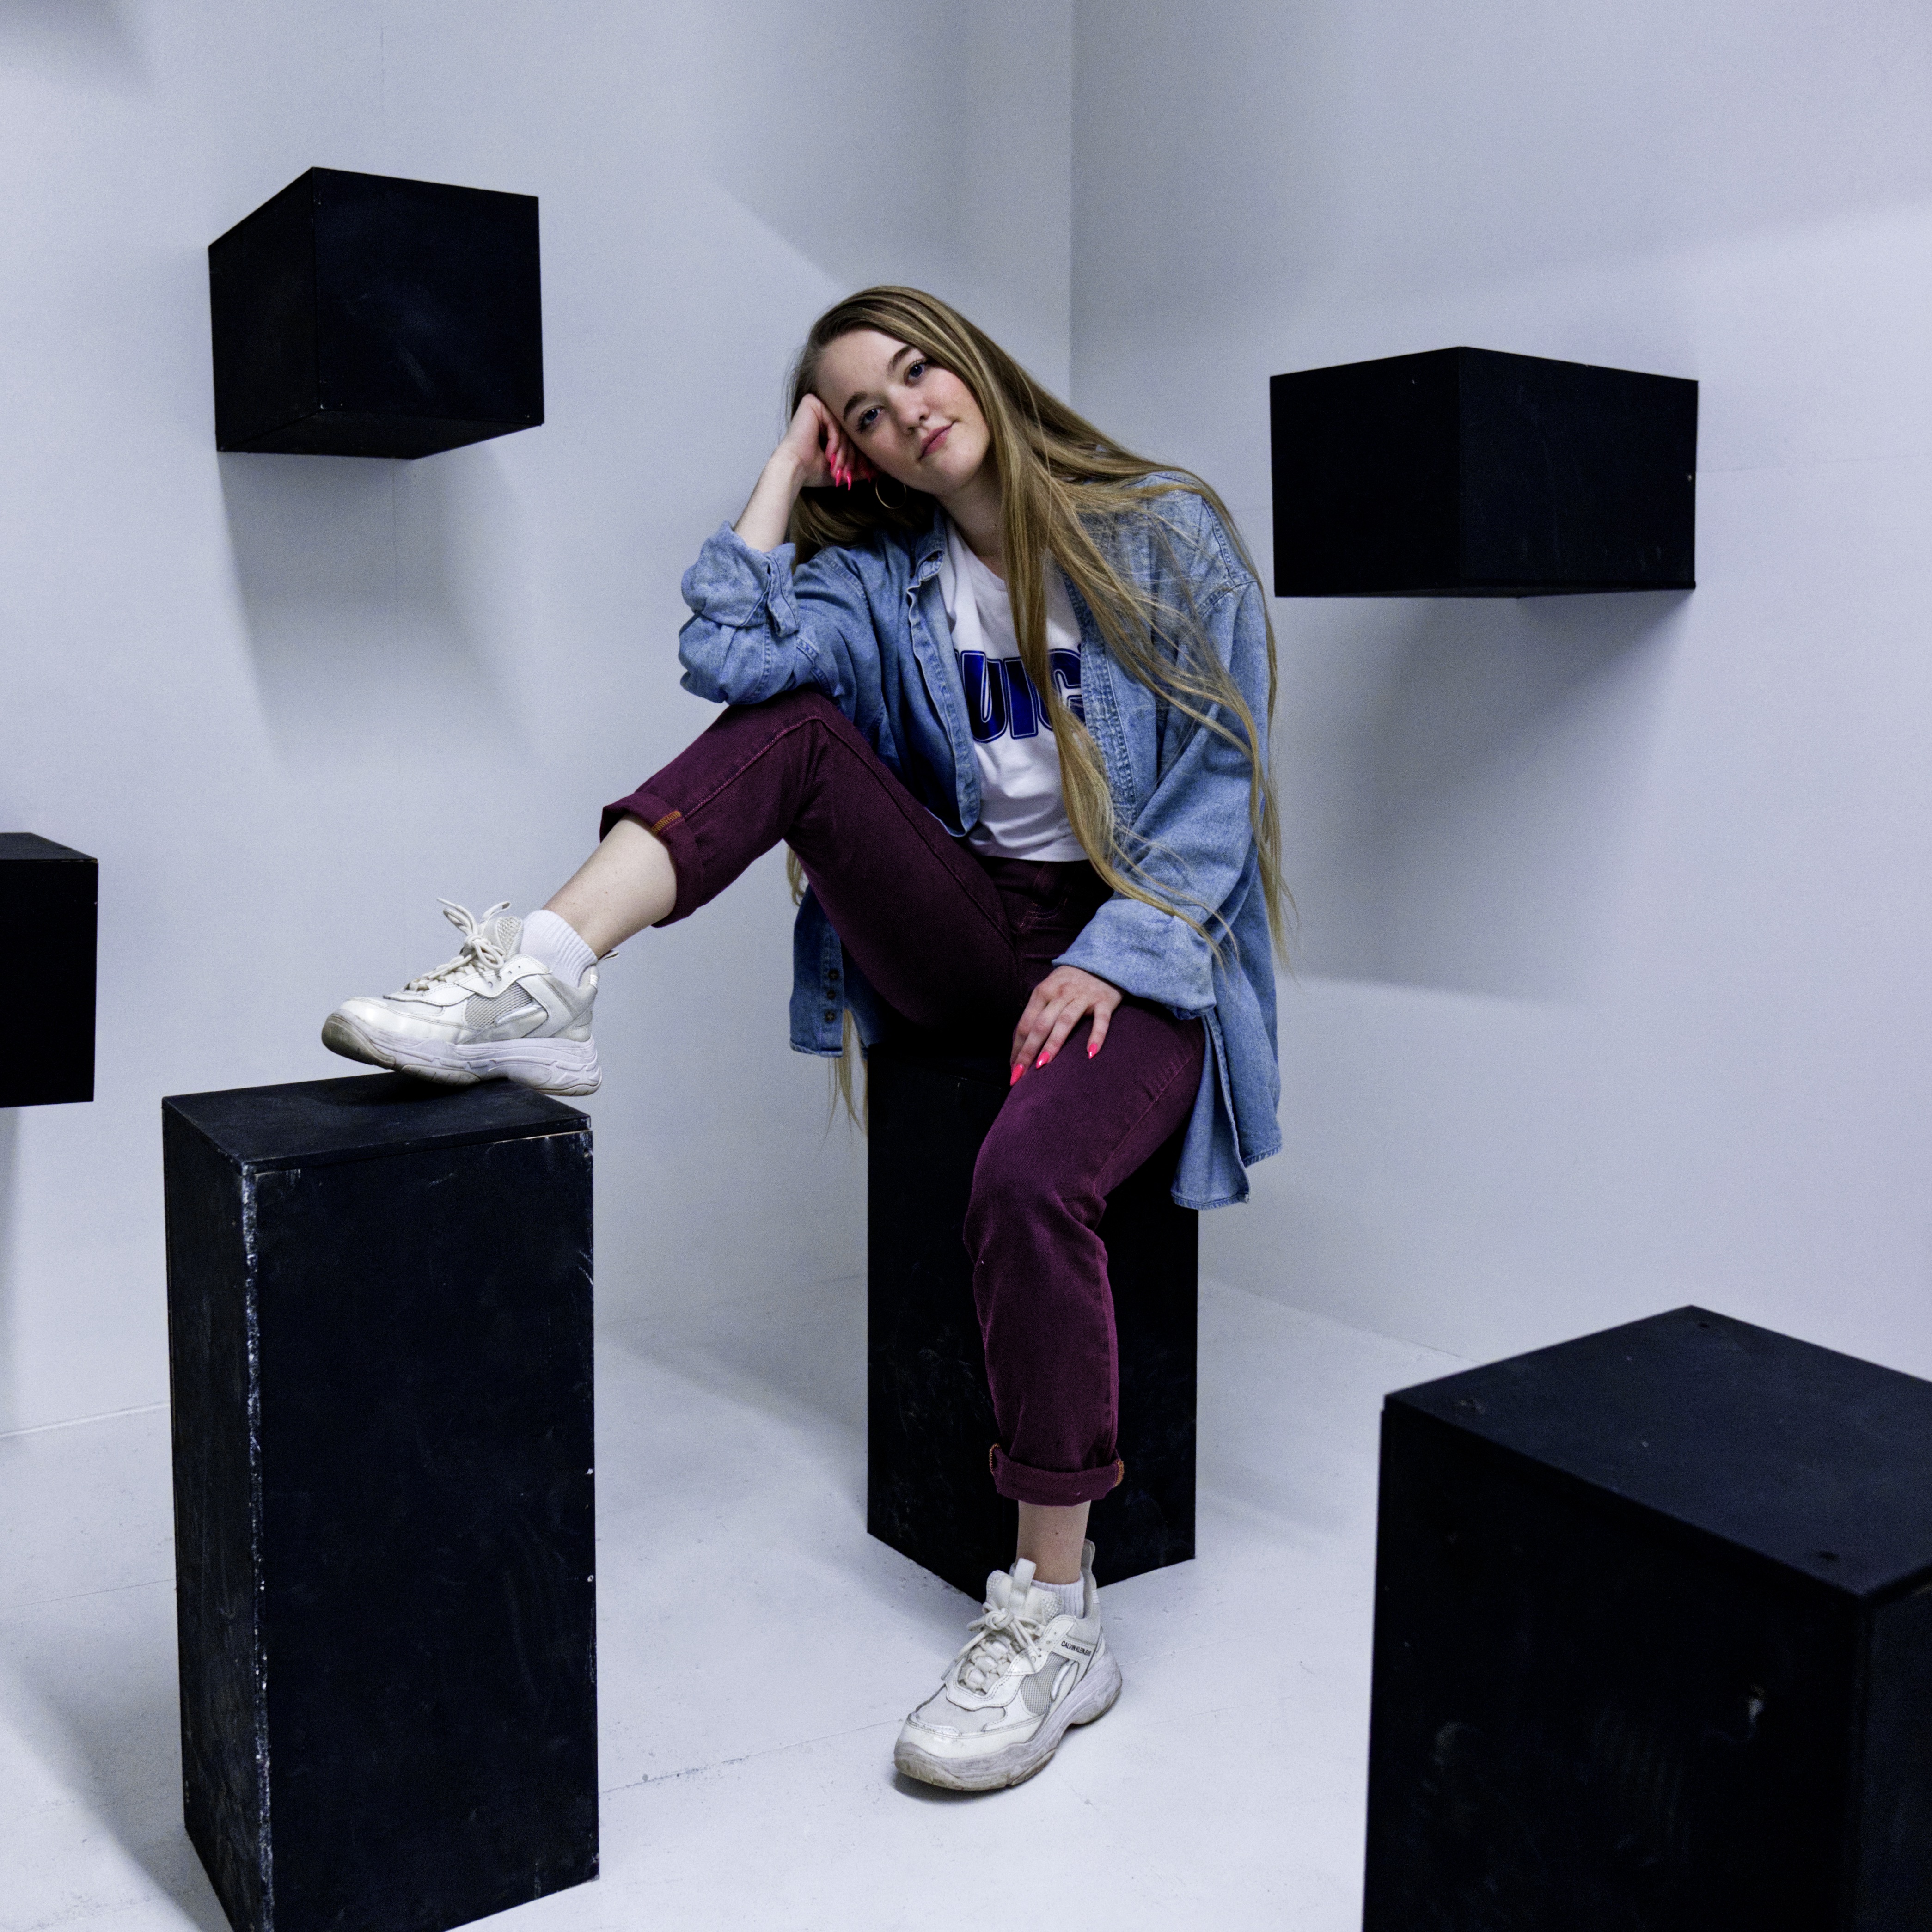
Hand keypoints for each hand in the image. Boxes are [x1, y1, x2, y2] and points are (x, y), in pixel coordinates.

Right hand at [736, 395, 877, 548]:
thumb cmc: (813, 471)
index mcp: (829, 424)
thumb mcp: (843, 467)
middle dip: (851, 456)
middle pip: (850, 431)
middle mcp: (824, 412)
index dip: (859, 455)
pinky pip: (834, 422)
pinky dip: (834, 441)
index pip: (853, 436)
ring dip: (843, 451)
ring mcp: (818, 406)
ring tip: (836, 466)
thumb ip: (860, 465)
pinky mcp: (812, 403)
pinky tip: (828, 454)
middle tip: (846, 472)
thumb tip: (882, 470)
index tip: (865, 472)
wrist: (794, 470)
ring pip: (844, 428)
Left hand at [1009, 966, 1122, 1083]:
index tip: (1013, 1068)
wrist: (1102, 961)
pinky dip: (1096, 1036)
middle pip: (1041, 1024)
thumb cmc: (1070, 982)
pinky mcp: (1104, 1001)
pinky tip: (1090, 1054)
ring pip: (1065, 1021)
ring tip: (1043, 1065)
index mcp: (1043, 991)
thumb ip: (1038, 1012)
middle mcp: (1061, 993)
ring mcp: (1083, 997)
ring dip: (1053, 1043)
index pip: (1026, 1023)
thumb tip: (1022, 1043)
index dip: (1018, 1046)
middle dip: (1029, 1050)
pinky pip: (1100, 1021)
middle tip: (1021, 1075)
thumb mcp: (1049, 990)